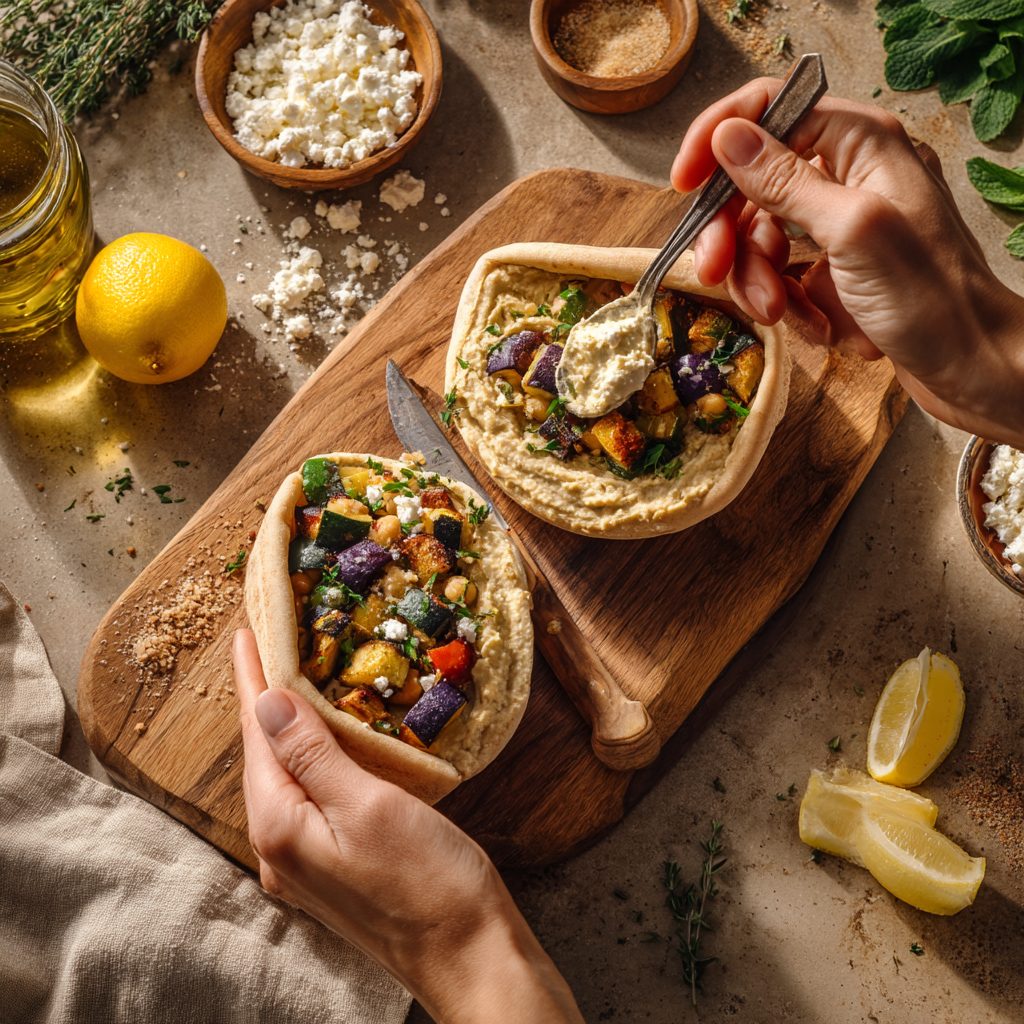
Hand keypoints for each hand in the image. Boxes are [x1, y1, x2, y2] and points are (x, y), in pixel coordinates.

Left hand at [233, 629, 581, 1023]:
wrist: (469, 956)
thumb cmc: (428, 882)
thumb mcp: (369, 805)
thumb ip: (313, 753)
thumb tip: (268, 701)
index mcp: (280, 827)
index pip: (258, 735)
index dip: (254, 680)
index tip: (247, 634)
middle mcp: (279, 849)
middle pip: (265, 758)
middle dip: (266, 701)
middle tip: (271, 648)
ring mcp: (304, 865)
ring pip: (286, 779)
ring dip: (289, 730)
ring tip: (293, 684)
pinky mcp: (332, 870)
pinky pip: (309, 800)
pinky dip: (313, 761)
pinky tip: (327, 745)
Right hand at [671, 79, 1023, 446]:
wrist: (972, 367)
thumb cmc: (932, 298)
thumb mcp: (851, 231)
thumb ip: (785, 182)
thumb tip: (728, 136)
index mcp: (862, 143)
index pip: (771, 111)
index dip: (719, 141)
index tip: (684, 184)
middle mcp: (849, 175)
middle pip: (754, 184)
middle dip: (731, 234)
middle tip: (710, 271)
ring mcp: (840, 226)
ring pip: (761, 238)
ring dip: (759, 281)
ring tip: (781, 315)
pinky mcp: (836, 270)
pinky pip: (781, 278)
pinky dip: (788, 306)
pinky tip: (819, 328)